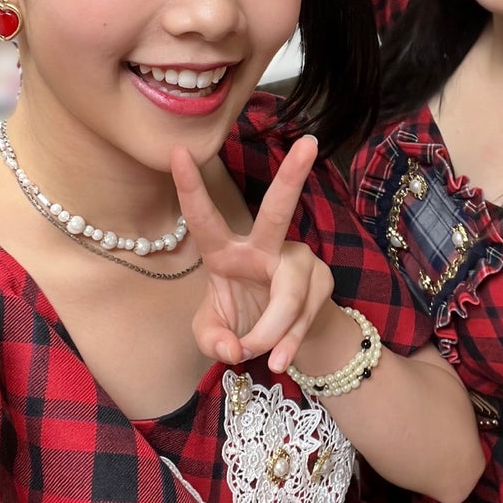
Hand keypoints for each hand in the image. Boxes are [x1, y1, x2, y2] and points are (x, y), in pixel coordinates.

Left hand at [171, 135, 333, 370]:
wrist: (286, 342)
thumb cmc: (241, 323)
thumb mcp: (214, 335)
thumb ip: (211, 340)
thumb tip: (232, 347)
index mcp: (226, 251)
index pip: (204, 218)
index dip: (191, 187)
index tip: (179, 151)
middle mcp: (265, 247)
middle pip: (278, 211)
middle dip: (292, 176)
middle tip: (309, 143)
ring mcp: (299, 261)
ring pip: (289, 293)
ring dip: (271, 331)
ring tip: (262, 356)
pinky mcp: (323, 281)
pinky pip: (304, 316)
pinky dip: (288, 343)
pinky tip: (279, 359)